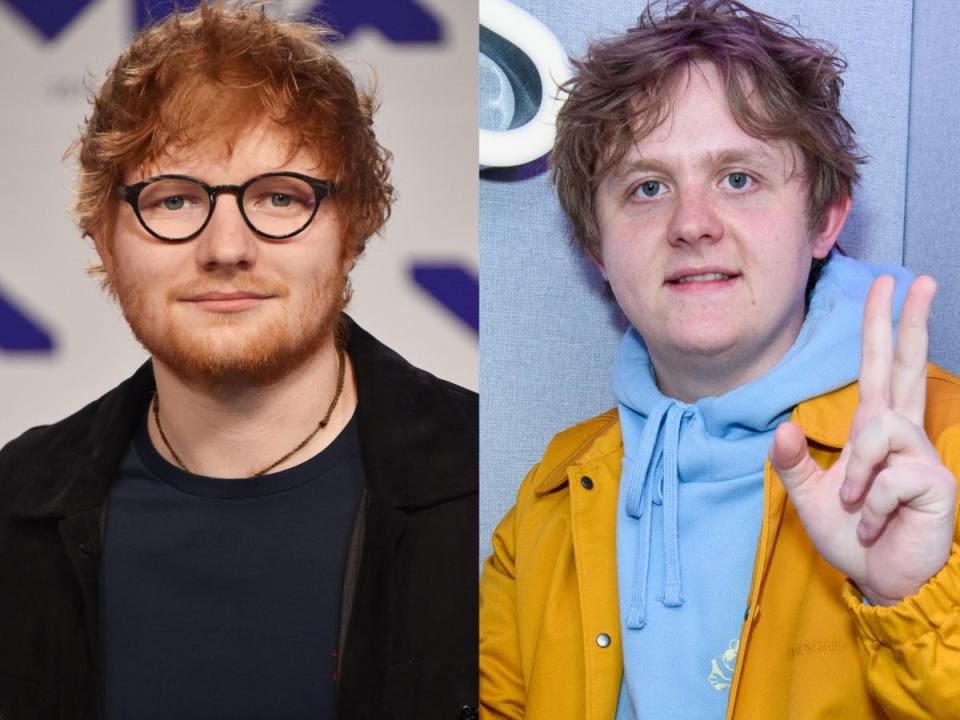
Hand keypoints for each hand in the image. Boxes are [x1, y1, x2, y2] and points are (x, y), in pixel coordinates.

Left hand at [770, 275, 956, 604]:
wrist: (879, 577)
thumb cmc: (851, 533)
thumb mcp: (808, 495)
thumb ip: (791, 462)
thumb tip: (782, 428)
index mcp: (873, 429)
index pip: (878, 367)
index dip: (882, 327)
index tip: (885, 285)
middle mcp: (900, 433)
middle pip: (906, 364)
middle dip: (911, 320)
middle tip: (920, 277)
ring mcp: (920, 455)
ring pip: (879, 429)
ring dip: (857, 474)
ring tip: (856, 506)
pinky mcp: (933, 482)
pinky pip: (885, 477)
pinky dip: (868, 506)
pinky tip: (876, 523)